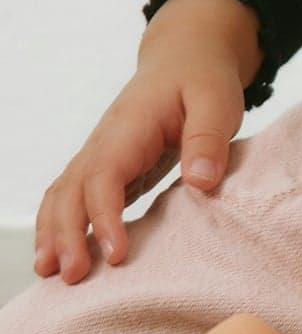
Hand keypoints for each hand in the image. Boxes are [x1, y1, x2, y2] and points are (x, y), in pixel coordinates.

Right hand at [34, 0, 260, 283]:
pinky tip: (62, 256)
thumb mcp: (217, 101)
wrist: (186, 56)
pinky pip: (75, 198)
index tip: (116, 255)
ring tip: (51, 275)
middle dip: (67, 234)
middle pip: (71, 190)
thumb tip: (202, 180)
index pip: (104, 176)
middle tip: (73, 277)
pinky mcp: (108, 167)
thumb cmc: (203, 79)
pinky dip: (63, 226)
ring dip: (54, 233)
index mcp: (128, 126)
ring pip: (63, 194)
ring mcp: (101, 154)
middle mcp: (104, 141)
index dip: (105, 217)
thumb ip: (209, 139)